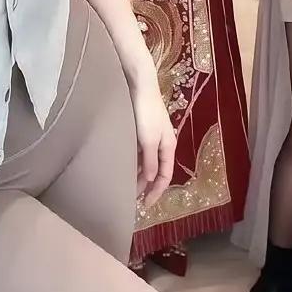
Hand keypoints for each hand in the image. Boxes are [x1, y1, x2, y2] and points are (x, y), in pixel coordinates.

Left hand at [131, 79, 176, 210]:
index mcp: (168, 146)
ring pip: (147, 161)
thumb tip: (151, 179)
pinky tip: (123, 165)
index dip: (157, 191)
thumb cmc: (146, 113)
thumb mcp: (148, 140)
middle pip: (156, 170)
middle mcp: (162, 143)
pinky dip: (134, 162)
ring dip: (139, 174)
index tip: (145, 205)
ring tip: (126, 185)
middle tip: (132, 198)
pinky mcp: (141, 129)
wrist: (140, 86)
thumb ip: (150, 160)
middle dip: (147, 185)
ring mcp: (151, 136)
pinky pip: (139, 152)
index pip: (165, 175)